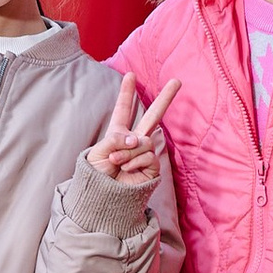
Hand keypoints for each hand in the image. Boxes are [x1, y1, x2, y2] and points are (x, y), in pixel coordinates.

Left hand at [90, 69, 181, 191]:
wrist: (102, 197)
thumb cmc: (95, 175)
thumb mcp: (98, 152)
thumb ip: (117, 139)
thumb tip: (137, 139)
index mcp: (117, 134)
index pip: (123, 109)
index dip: (126, 93)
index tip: (130, 75)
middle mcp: (133, 141)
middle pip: (152, 116)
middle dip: (165, 99)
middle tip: (177, 81)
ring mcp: (144, 153)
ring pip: (144, 141)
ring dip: (128, 151)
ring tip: (116, 162)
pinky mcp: (151, 167)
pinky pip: (148, 156)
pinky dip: (135, 161)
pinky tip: (126, 169)